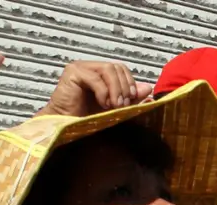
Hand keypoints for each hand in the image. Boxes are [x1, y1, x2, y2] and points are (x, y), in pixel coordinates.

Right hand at [37, 61, 153, 115]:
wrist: (67, 126)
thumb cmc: (88, 118)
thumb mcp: (116, 108)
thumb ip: (131, 98)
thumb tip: (148, 88)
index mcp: (101, 73)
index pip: (122, 69)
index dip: (130, 83)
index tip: (133, 100)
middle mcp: (91, 67)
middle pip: (117, 67)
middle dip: (125, 87)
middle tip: (123, 106)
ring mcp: (81, 68)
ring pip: (109, 69)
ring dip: (116, 89)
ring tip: (114, 106)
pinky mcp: (73, 72)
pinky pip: (96, 78)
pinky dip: (104, 92)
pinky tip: (102, 105)